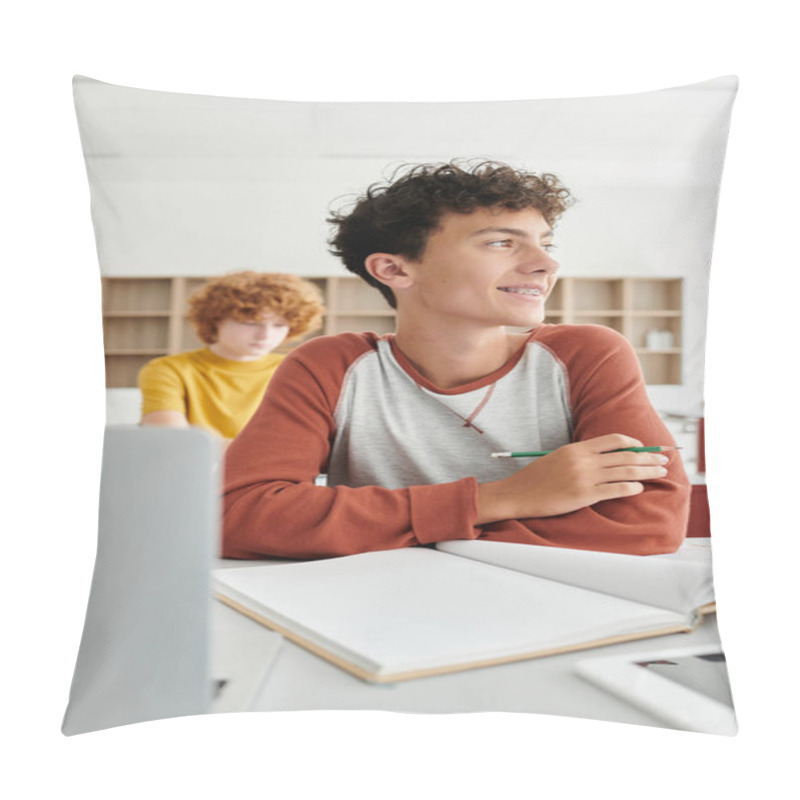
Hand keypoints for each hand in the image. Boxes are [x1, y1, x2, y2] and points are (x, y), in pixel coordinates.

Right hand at [476, 433, 669, 523]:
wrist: (518, 494)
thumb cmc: (536, 478)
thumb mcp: (557, 458)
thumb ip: (580, 456)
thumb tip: (605, 458)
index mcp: (577, 448)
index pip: (614, 440)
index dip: (634, 443)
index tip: (645, 447)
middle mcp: (583, 460)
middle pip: (626, 456)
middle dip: (649, 457)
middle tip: (664, 460)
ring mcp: (584, 478)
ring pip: (626, 472)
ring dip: (647, 472)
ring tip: (660, 473)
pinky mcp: (584, 496)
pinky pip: (616, 490)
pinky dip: (632, 488)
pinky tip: (640, 488)